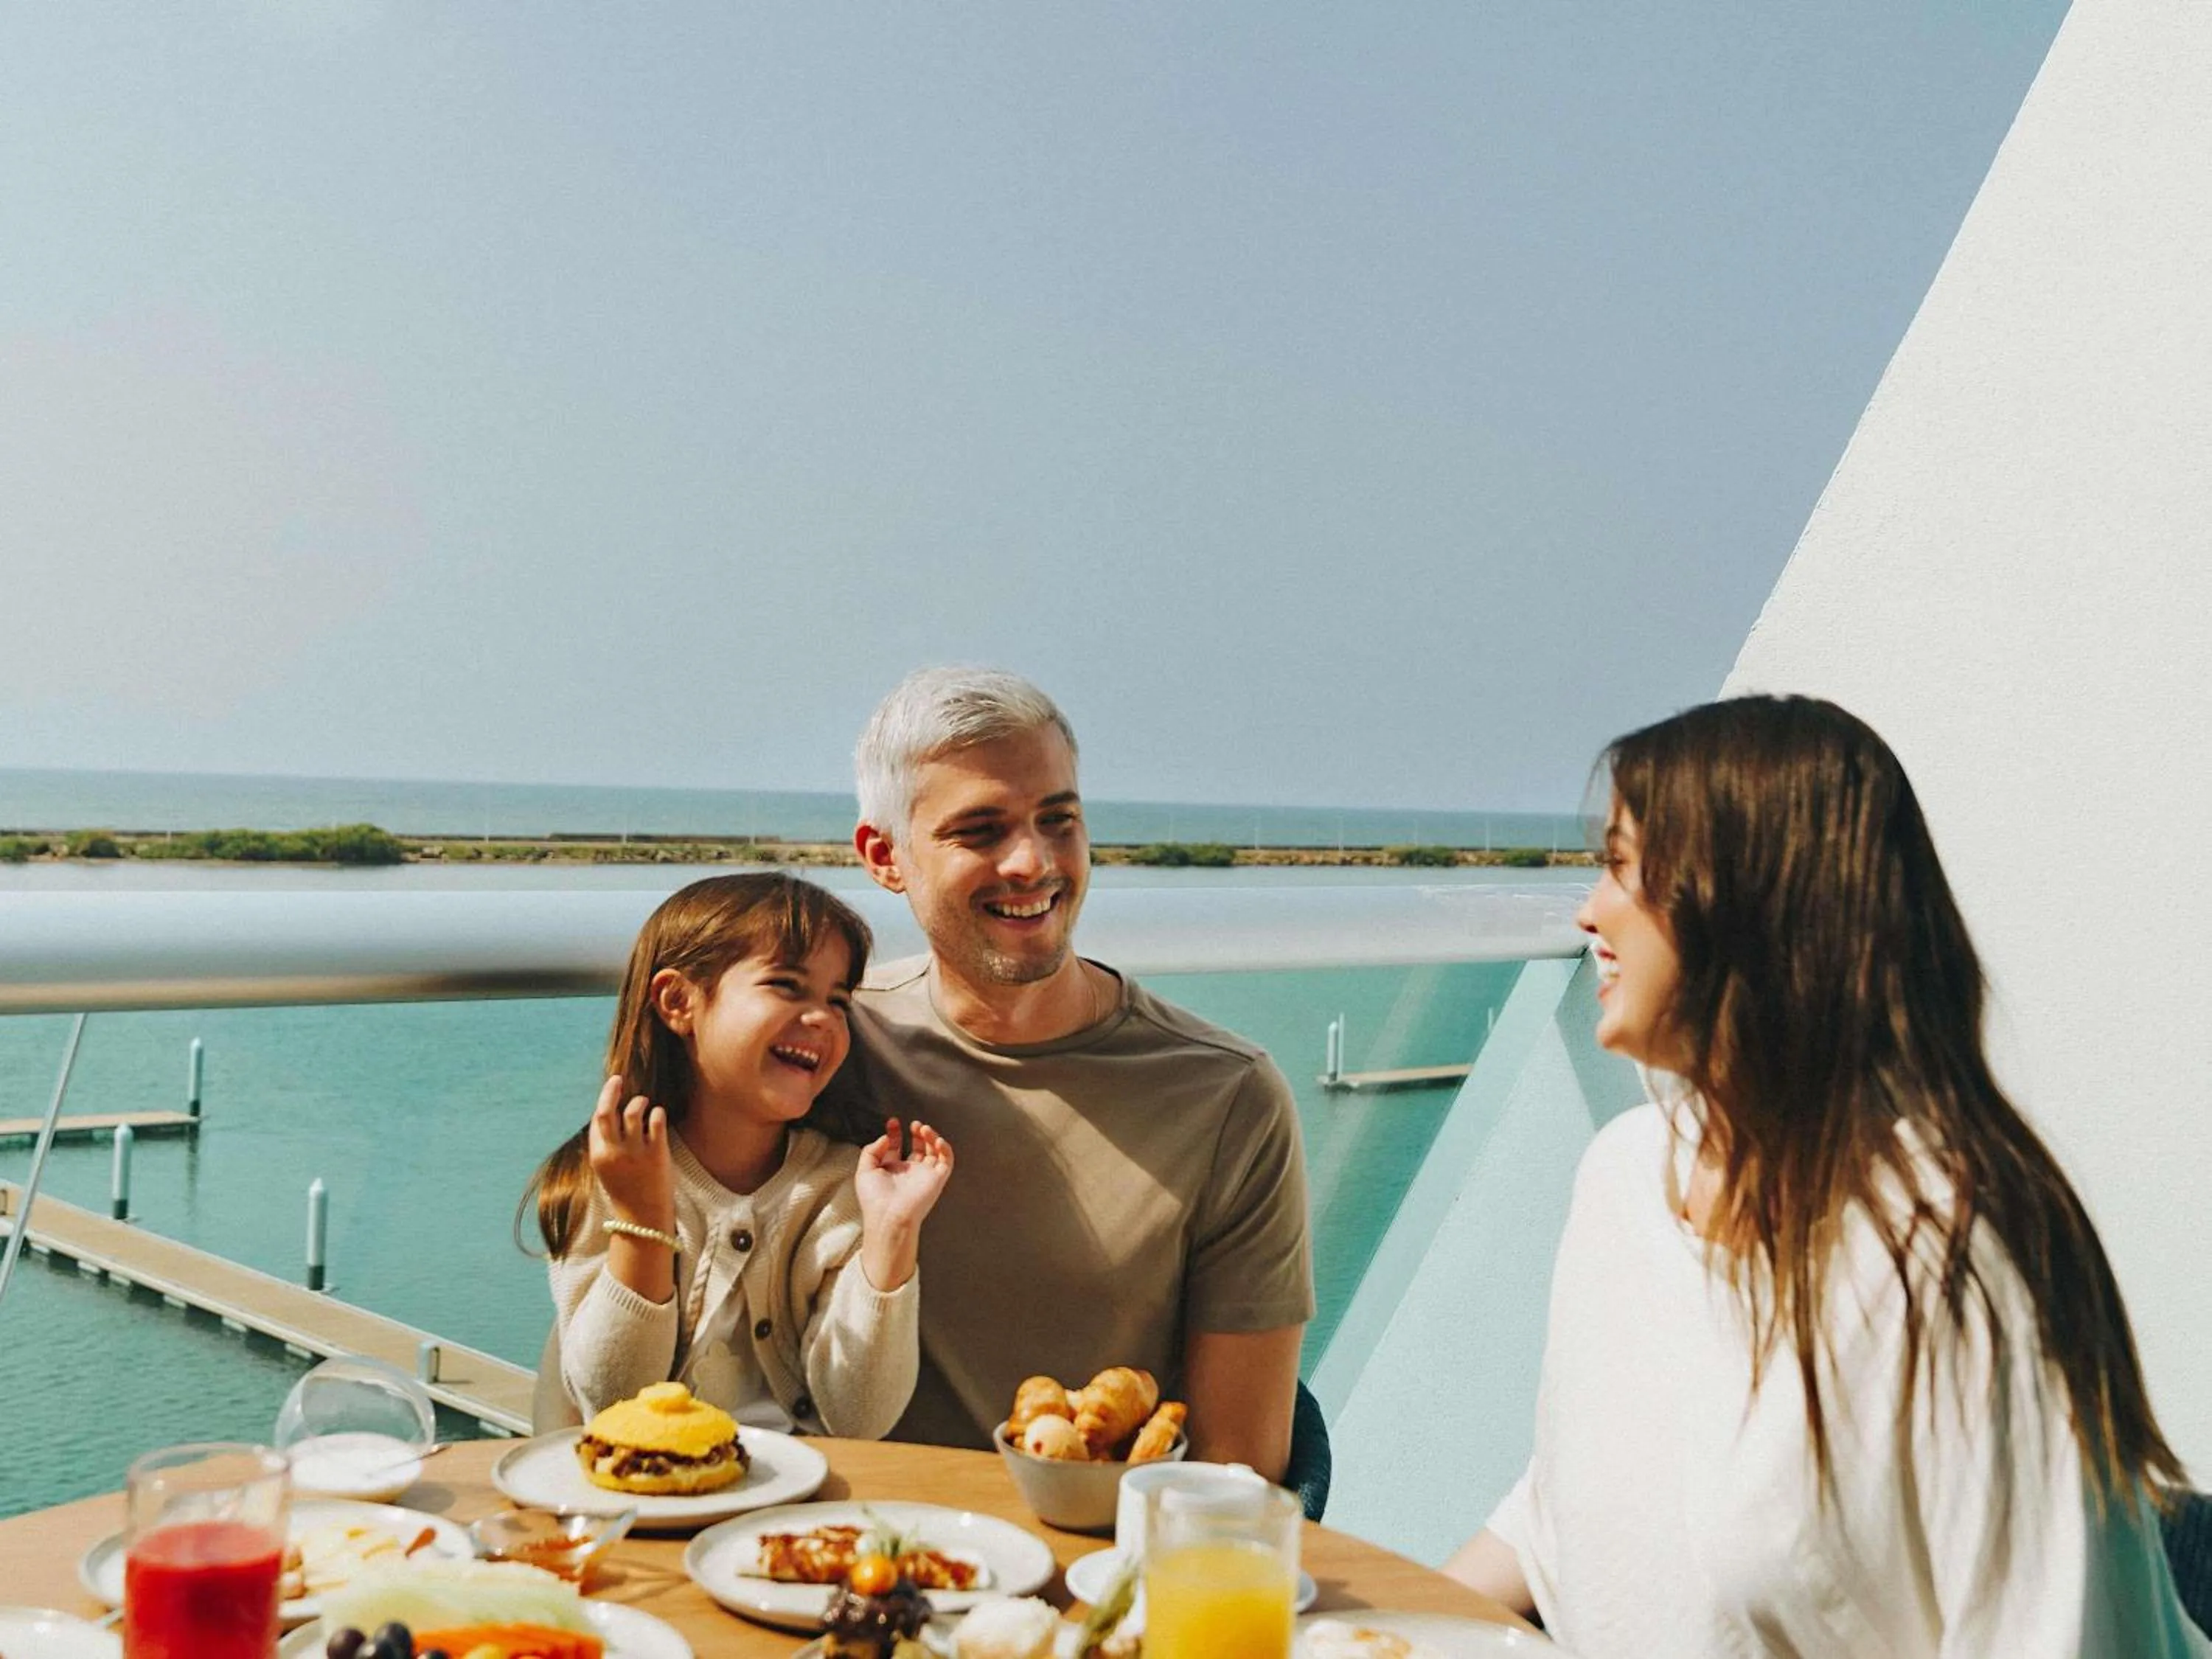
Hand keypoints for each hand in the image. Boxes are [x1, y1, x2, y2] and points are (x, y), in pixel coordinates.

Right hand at [586, 1073, 673, 1230]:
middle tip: (617, 1079)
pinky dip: (657, 1113)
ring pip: (633, 1111)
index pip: (597, 1120)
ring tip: (644, 1102)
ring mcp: (635, 1152)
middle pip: (607, 1111)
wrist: (643, 1217)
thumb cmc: (626, 1190)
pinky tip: (658, 1115)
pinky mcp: (657, 1153)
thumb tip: (609, 1117)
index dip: (604, 1102)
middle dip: (610, 1090)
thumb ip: (605, 1146)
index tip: (611, 1090)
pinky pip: (657, 1121)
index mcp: (598, 1156)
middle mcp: (614, 1152)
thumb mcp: (606, 1169)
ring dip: (639, 1101)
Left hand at [855, 1118, 953, 1291]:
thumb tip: (886, 1137)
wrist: (889, 1216)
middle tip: (913, 1124)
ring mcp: (924, 1175)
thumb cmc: (874, 1199)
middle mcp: (909, 1172)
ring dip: (930, 1136)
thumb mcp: (864, 1170)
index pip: (896, 1147)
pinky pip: (947, 1161)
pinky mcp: (937, 1179)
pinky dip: (945, 1148)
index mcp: (892, 1171)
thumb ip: (871, 1150)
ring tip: (922, 1128)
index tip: (892, 1122)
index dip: (895, 1133)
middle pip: (918, 1147)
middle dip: (916, 1133)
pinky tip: (936, 1139)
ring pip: (934, 1151)